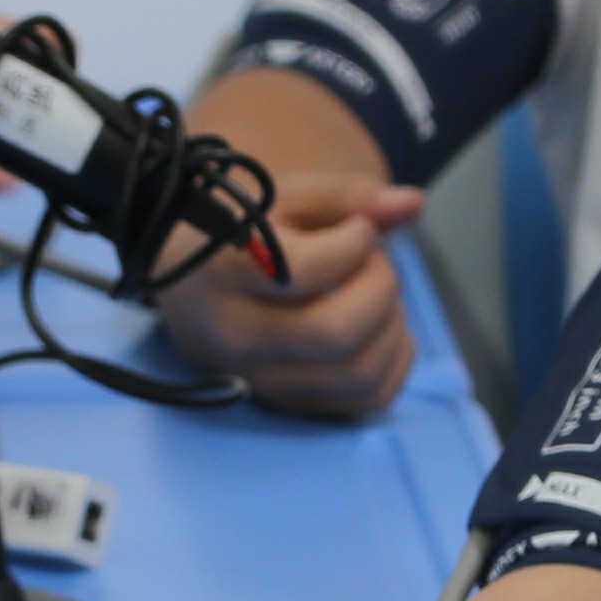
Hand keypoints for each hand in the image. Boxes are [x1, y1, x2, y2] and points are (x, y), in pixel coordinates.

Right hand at [157, 167, 427, 417]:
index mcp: (221, 272)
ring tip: (377, 294)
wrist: (187, 282)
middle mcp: (235, 337)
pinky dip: (395, 362)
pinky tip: (382, 327)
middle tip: (373, 264)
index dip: (353, 244)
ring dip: (393, 326)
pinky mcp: (289, 404)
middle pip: (335, 333)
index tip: (356, 230)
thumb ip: (346, 196)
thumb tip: (413, 204)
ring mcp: (261, 380)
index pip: (303, 271)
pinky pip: (368, 400)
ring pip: (359, 374)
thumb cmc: (241, 232)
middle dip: (379, 288)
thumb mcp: (283, 197)